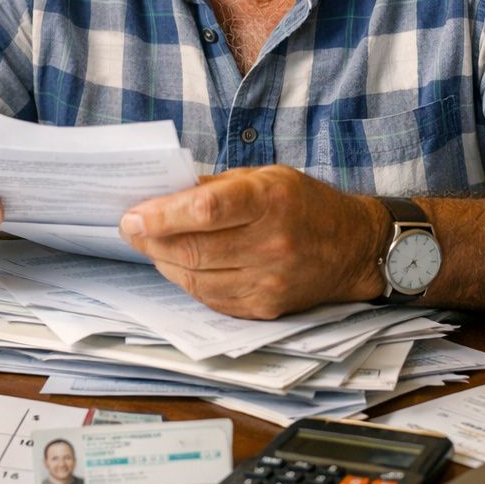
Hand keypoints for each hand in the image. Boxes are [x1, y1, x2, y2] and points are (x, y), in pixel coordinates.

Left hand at [118, 165, 386, 318]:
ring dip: (164, 262)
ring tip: (153, 245)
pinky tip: (180, 265)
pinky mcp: (265, 307)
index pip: (205, 211)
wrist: (353, 247)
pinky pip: (211, 298)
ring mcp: (269, 280)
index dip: (162, 216)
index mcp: (270, 200)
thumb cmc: (305, 204)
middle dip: (151, 241)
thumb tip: (163, 195)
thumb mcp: (266, 176)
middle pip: (193, 250)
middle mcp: (271, 243)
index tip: (133, 216)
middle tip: (131, 229)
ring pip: (195, 279)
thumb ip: (216, 187)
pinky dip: (188, 281)